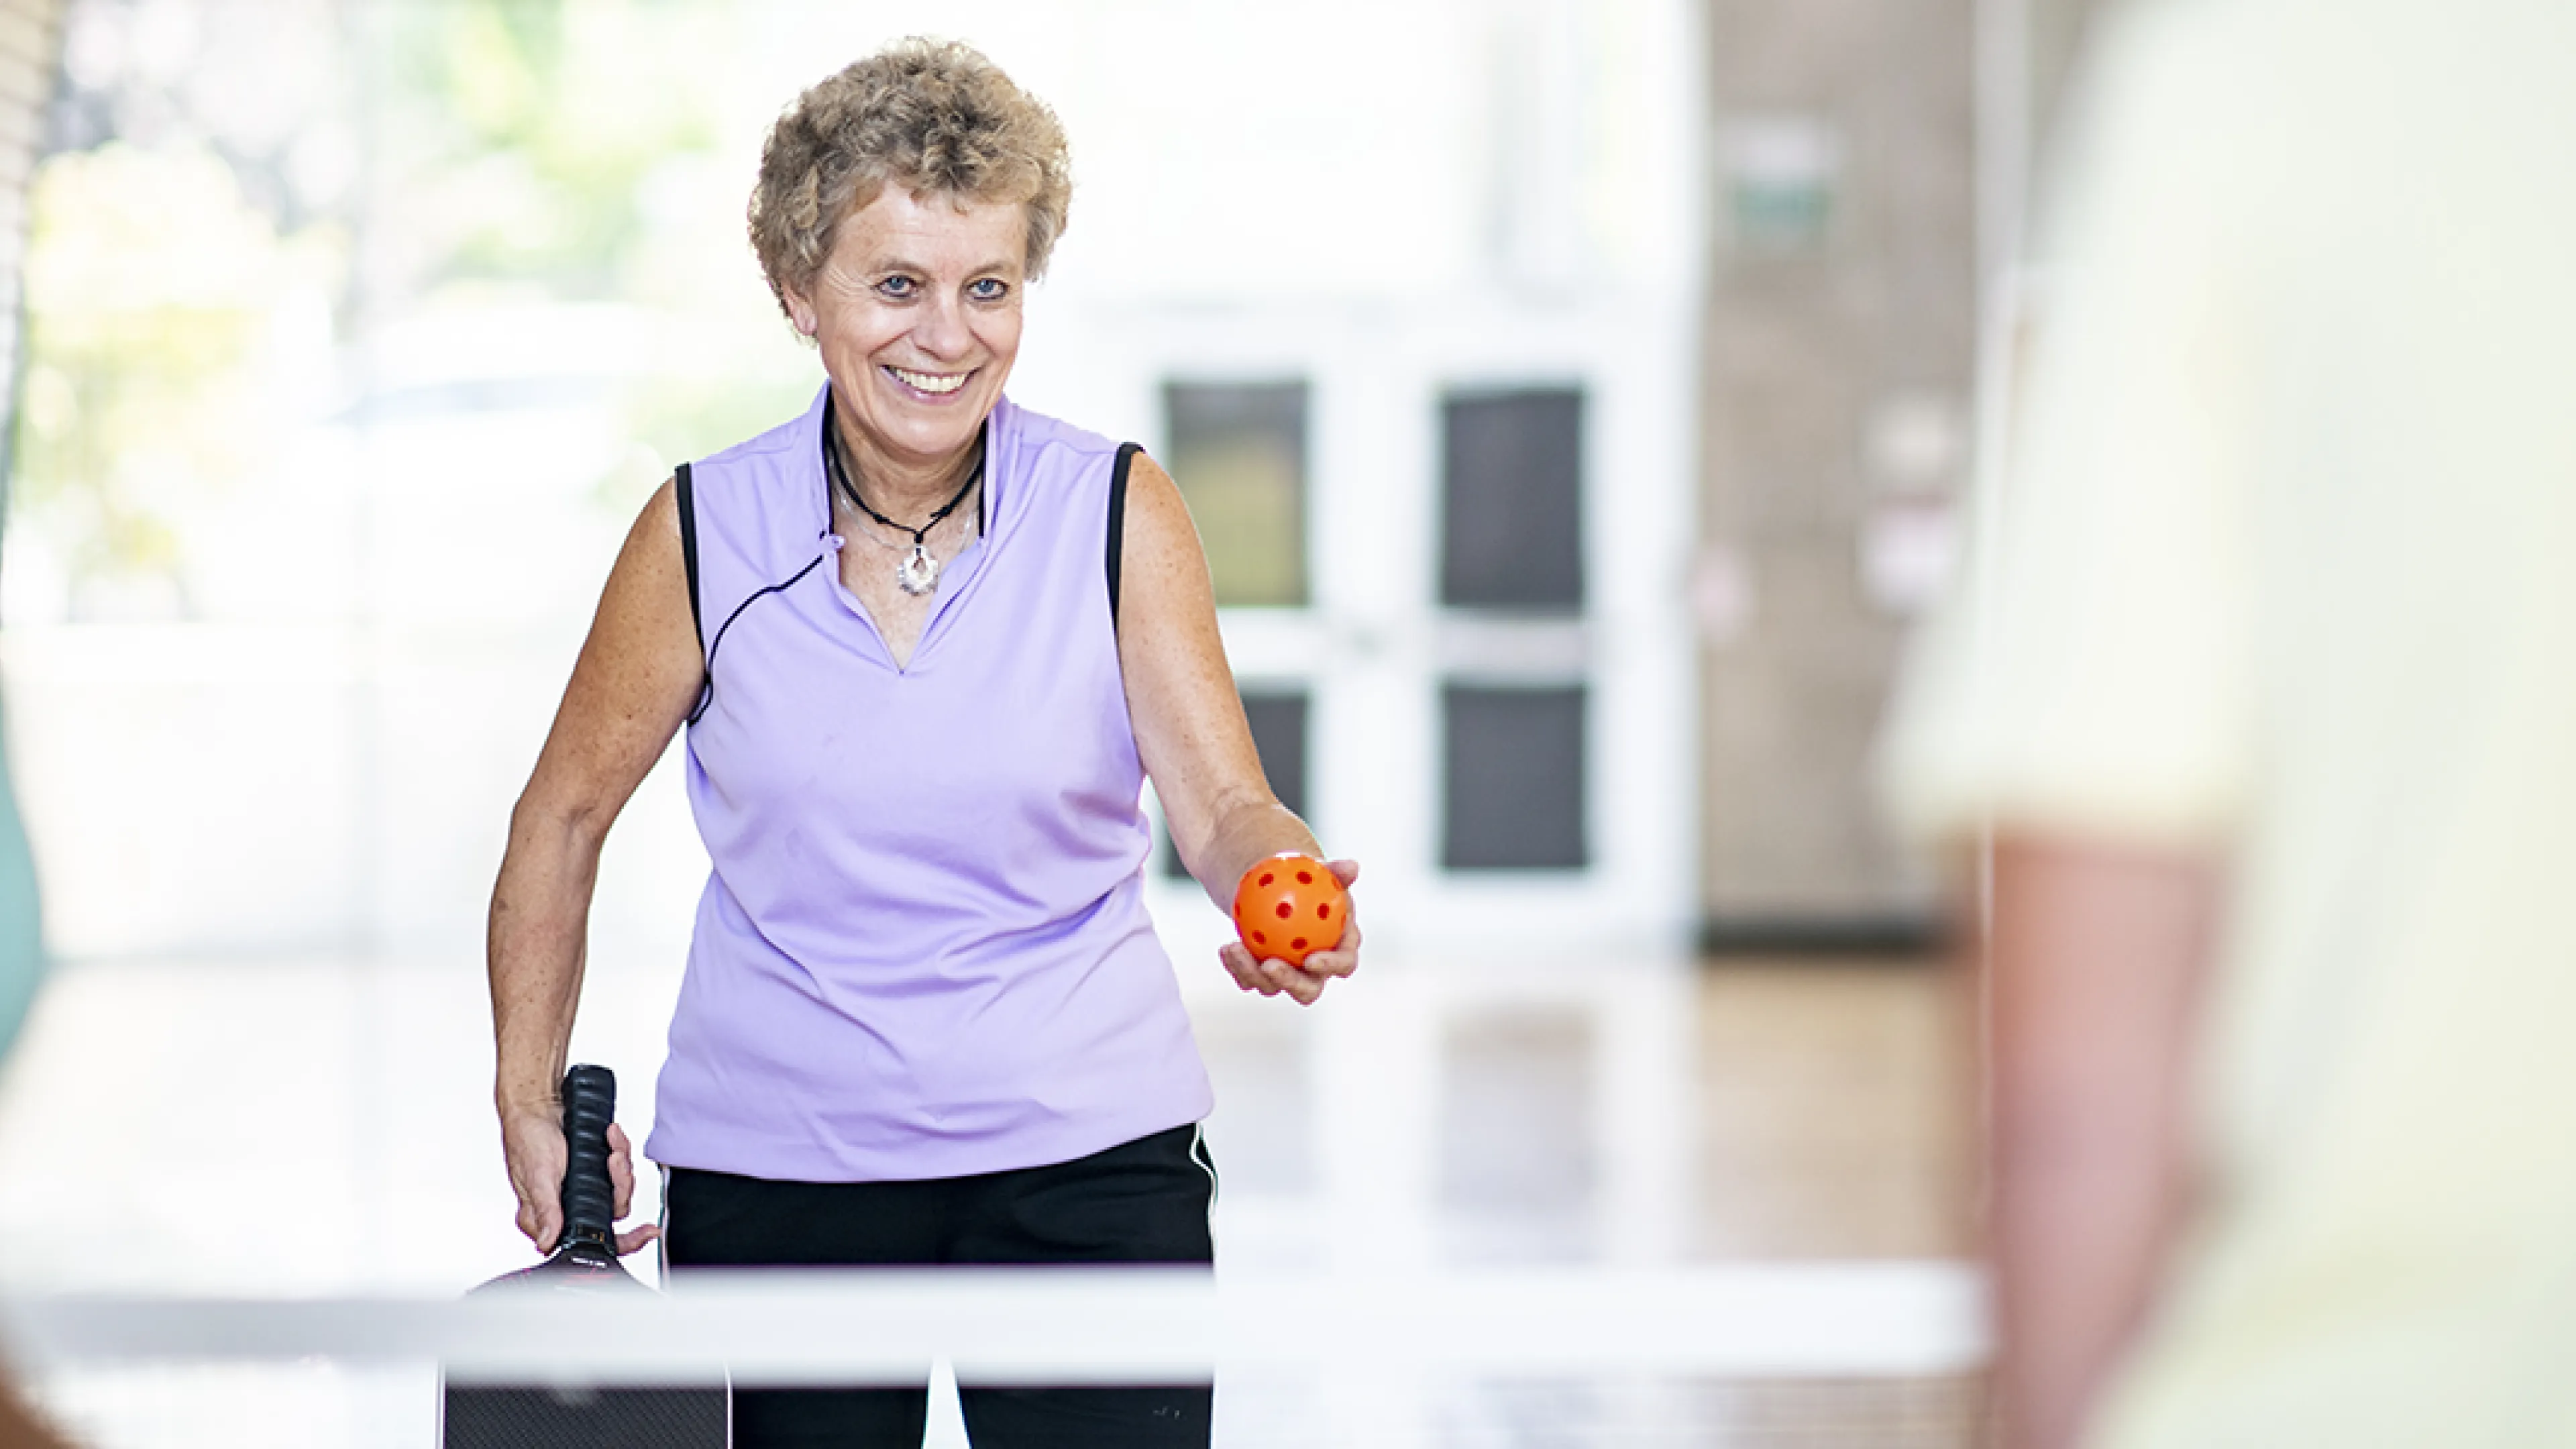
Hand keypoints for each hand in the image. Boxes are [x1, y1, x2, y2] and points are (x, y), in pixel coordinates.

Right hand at [500, 1106, 660, 1257]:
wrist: (537, 1106)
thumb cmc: (528, 1138)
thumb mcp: (537, 1176)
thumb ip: (546, 1210)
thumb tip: (547, 1242)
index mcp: (546, 1218)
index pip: (586, 1241)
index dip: (620, 1242)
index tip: (645, 1234)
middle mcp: (565, 1207)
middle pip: (612, 1212)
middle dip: (620, 1186)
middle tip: (616, 1162)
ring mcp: (581, 1188)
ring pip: (619, 1190)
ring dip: (621, 1166)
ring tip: (612, 1145)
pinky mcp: (593, 1170)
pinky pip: (619, 1168)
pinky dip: (620, 1149)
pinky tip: (611, 1135)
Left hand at [1220, 858, 1360, 1005]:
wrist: (1278, 887)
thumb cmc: (1307, 881)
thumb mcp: (1320, 873)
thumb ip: (1336, 872)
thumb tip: (1353, 866)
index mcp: (1340, 949)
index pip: (1343, 963)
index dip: (1330, 966)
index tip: (1310, 959)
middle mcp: (1316, 970)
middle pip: (1308, 988)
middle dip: (1289, 982)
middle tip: (1269, 965)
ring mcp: (1287, 975)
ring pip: (1272, 986)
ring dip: (1252, 972)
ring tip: (1235, 948)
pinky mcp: (1260, 973)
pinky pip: (1248, 976)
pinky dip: (1236, 965)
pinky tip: (1226, 948)